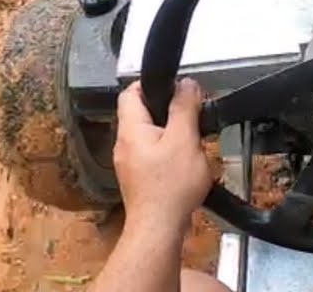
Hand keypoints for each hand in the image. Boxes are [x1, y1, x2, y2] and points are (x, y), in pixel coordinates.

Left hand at [114, 79, 211, 231]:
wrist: (159, 228)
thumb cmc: (169, 188)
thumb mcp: (184, 139)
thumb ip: (184, 108)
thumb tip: (186, 84)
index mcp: (130, 129)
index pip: (130, 92)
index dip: (152, 84)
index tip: (173, 86)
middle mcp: (124, 145)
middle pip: (141, 114)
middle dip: (165, 110)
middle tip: (188, 114)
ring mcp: (129, 164)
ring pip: (148, 136)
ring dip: (169, 134)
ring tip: (189, 139)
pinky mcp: (139, 179)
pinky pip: (151, 156)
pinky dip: (167, 154)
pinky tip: (183, 164)